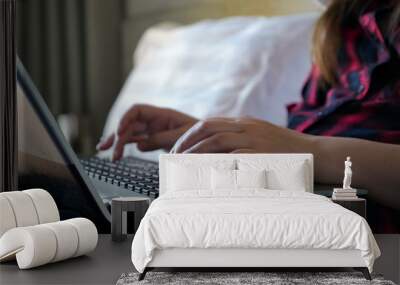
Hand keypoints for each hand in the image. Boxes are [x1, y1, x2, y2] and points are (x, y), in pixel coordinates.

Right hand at [97, 104, 197, 159]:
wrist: (209, 139)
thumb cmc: (199, 134)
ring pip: (130, 132)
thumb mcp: (181, 136)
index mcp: (162, 114)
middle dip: (118, 135)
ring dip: (118, 142)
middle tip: (112, 151)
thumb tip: (140, 145)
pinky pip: (135, 139)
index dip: (125, 119)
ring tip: (108, 154)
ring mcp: (153, 128)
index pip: (137, 110)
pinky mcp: (153, 137)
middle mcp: (154, 120)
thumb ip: (161, 139)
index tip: (119, 132)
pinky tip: (117, 152)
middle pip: (130, 123)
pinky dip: (125, 145)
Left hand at [171, 117, 311, 153]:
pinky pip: (235, 157)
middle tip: (174, 157)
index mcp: (244, 122)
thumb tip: (212, 153)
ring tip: (184, 165)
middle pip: (208, 128)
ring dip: (196, 152)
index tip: (177, 149)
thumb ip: (239, 140)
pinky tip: (206, 173)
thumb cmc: (285, 150)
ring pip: (217, 140)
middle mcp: (246, 127)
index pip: (209, 123)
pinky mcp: (263, 154)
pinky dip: (217, 164)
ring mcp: (255, 139)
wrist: (315, 152)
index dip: (189, 135)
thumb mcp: (260, 137)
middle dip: (186, 142)